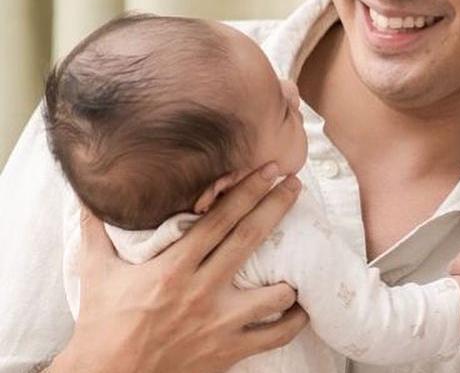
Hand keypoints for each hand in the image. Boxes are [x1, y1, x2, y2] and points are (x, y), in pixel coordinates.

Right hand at [50, 163, 308, 372]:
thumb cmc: (102, 325)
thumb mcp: (96, 273)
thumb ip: (97, 232)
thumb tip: (88, 197)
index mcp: (173, 268)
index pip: (219, 220)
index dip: (247, 191)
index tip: (268, 171)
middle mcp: (201, 291)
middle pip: (249, 239)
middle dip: (276, 206)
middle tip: (296, 184)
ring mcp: (219, 323)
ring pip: (275, 293)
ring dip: (294, 274)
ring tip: (308, 257)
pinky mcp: (228, 351)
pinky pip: (275, 336)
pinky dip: (295, 320)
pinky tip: (304, 306)